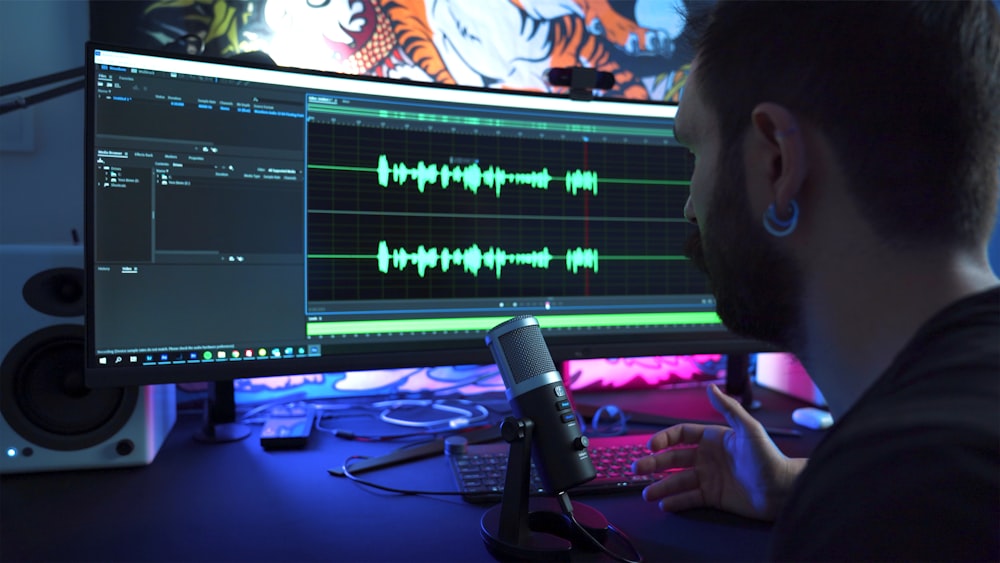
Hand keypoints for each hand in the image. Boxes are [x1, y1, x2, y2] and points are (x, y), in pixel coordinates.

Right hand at [632, 384, 804, 520]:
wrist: (783, 490)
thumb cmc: (769, 457)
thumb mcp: (748, 429)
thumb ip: (729, 408)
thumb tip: (711, 387)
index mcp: (713, 439)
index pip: (681, 435)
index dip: (664, 439)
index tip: (650, 446)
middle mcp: (708, 457)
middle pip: (673, 458)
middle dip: (654, 463)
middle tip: (636, 468)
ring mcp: (709, 478)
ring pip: (678, 481)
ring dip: (661, 486)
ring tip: (646, 493)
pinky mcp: (713, 497)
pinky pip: (689, 498)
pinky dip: (676, 501)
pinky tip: (665, 504)